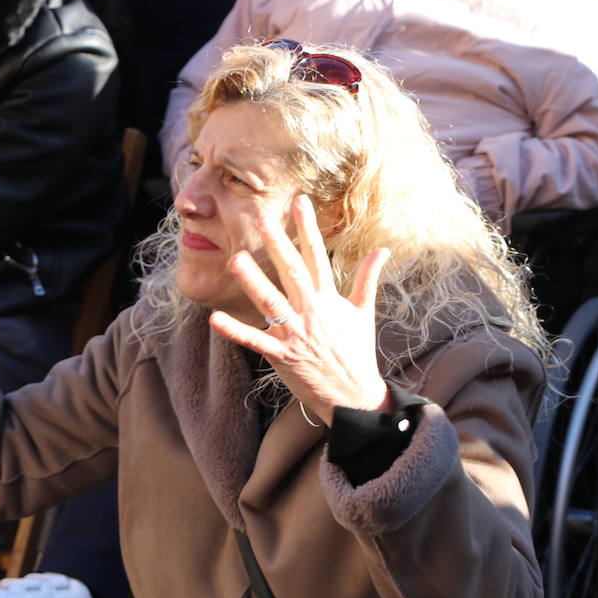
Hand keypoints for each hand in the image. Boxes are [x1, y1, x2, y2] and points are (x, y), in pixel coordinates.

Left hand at [209, 196, 391, 425]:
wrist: (354, 395)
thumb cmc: (356, 352)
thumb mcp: (364, 313)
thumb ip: (368, 279)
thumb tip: (383, 249)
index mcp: (330, 299)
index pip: (317, 257)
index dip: (308, 228)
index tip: (299, 202)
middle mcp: (313, 312)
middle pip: (292, 273)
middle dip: (278, 245)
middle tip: (263, 219)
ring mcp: (297, 334)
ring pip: (271, 302)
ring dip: (252, 282)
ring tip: (234, 260)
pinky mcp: (283, 356)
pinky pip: (255, 341)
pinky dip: (235, 331)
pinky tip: (214, 318)